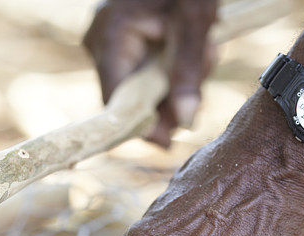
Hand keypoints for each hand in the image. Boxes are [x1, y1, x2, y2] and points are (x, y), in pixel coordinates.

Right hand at [82, 0, 217, 146]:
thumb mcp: (195, 25)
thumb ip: (189, 75)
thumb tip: (184, 122)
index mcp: (110, 36)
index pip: (116, 103)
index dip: (141, 126)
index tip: (168, 142)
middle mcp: (99, 42)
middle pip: (130, 97)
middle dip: (168, 97)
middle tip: (203, 80)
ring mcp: (106, 40)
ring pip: (139, 85)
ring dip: (174, 81)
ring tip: (204, 54)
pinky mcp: (119, 39)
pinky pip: (142, 69)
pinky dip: (168, 67)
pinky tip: (191, 51)